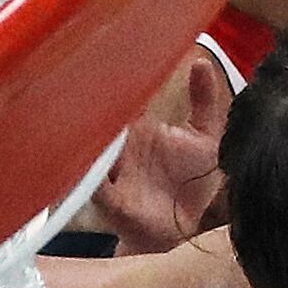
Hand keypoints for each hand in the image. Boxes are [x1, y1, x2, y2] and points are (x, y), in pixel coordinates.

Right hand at [93, 53, 230, 253]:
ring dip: (86, 137)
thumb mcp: (205, 137)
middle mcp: (120, 148)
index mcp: (139, 129)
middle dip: (91, 105)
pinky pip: (91, 186)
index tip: (112, 59)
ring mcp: (111, 173)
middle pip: (99, 121)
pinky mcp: (109, 200)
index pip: (122, 100)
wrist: (182, 229)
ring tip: (82, 118)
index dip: (117, 82)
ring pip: (90, 149)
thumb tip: (202, 62)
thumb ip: (204, 101)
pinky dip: (86, 175)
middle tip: (88, 83)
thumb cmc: (190, 181)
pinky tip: (85, 162)